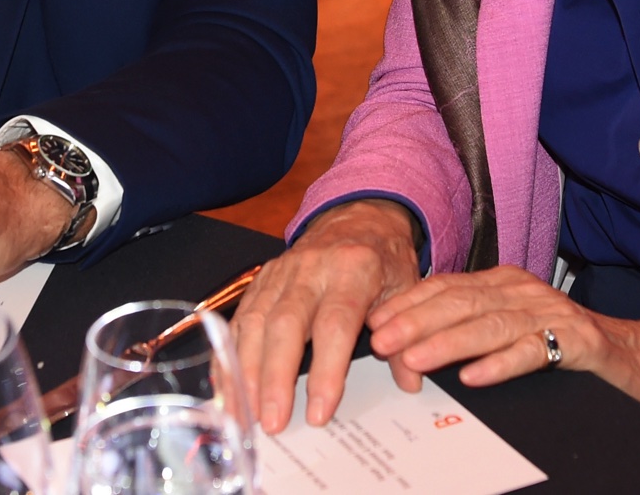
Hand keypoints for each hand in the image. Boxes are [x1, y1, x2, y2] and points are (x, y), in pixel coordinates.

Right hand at [230, 198, 420, 433]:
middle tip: (273, 421)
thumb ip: (405, 337)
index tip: (319, 412)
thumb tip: (409, 382)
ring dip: (247, 370)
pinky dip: (230, 353)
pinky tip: (229, 386)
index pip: (336, 323)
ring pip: (257, 321)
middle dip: (276, 376)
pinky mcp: (261, 280)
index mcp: (353, 269)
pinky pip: (241, 318)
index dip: (326, 370)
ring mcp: (282, 272)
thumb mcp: (405, 290)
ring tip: (248, 413)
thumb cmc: (383, 260)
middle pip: (286, 323)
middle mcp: (312, 268)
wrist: (359, 218)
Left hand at [367, 266, 639, 427]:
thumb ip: (472, 331)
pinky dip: (502, 363)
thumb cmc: (568, 350)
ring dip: (448, 342)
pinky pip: (535, 351)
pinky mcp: (580, 342)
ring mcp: (553, 314)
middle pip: (462, 302)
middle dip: (416, 321)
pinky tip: (476, 377)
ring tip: (414, 359)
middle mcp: (524, 292)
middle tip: (380, 341)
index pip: (446, 288)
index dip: (408, 303)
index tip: (374, 322)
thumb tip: (408, 347)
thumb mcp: (513, 333)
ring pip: (491, 325)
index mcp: (504, 285)